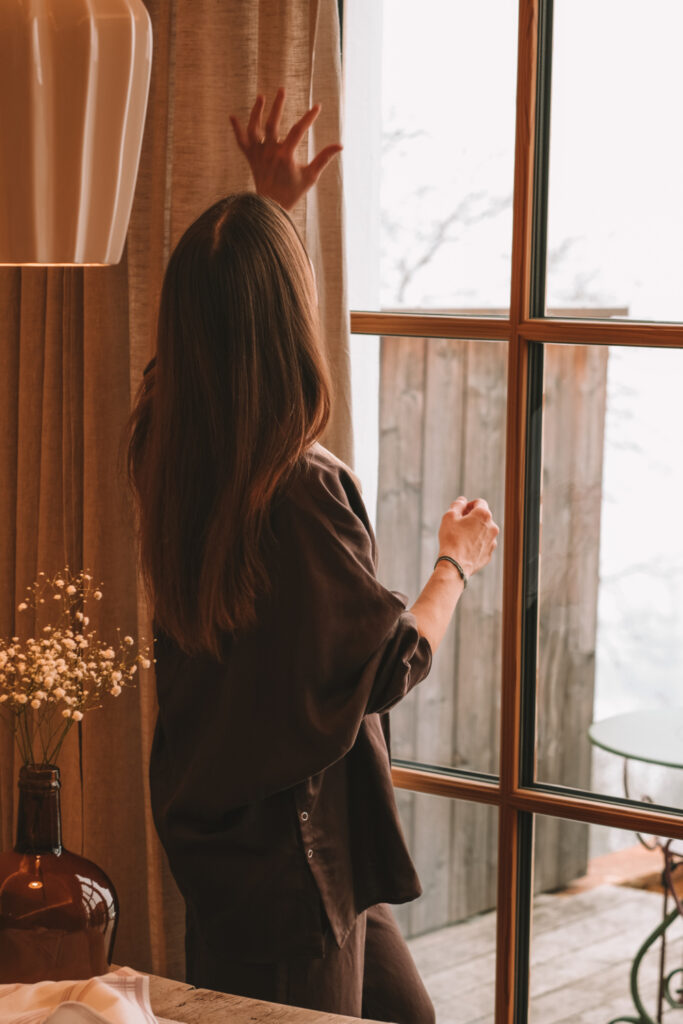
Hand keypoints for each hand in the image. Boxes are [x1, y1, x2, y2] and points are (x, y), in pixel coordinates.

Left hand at [230, 88, 342, 209]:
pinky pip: (241, 142)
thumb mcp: (311, 176)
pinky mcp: (250, 159)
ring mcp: (258, 155)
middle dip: (277, 105)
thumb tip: (340, 145)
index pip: (297, 131)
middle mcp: (269, 152)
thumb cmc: (293, 193)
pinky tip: (232, 117)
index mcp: (285, 156)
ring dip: (256, 112)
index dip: (308, 118)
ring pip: (254, 129)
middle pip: (272, 123)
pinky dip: (236, 130)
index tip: (317, 107)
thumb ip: (324, 159)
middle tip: (281, 90)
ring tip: (261, 97)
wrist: (271, 207)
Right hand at [437, 497, 498, 577]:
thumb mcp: (449, 516)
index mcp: (484, 514)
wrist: (455, 565)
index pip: (479, 502)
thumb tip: (462, 501)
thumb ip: (457, 505)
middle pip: (483, 517)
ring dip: (474, 531)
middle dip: (472, 518)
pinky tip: (464, 548)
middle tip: (458, 525)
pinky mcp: (489, 553)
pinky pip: (483, 544)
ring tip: (461, 538)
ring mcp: (492, 541)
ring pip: (484, 531)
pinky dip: (476, 543)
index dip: (468, 505)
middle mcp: (492, 526)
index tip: (460, 512)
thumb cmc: (451, 539)